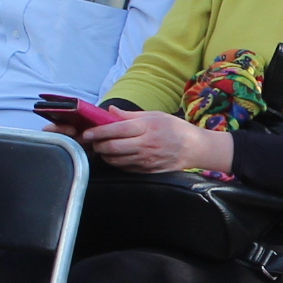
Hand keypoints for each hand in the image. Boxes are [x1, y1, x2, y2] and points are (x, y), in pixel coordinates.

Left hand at [80, 110, 228, 177]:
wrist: (194, 148)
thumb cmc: (174, 129)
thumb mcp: (154, 115)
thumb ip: (130, 115)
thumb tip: (110, 111)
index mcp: (147, 128)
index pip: (116, 130)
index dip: (99, 131)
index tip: (88, 132)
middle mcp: (145, 145)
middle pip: (113, 147)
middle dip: (98, 144)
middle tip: (93, 140)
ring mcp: (146, 160)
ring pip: (116, 160)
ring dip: (105, 154)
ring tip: (103, 147)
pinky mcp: (146, 170)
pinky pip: (124, 167)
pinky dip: (115, 161)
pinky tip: (115, 155)